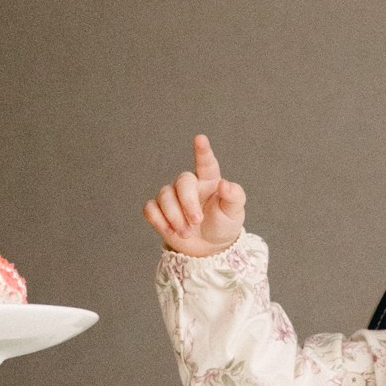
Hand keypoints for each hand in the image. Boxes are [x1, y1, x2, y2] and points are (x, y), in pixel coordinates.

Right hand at [144, 134, 245, 256]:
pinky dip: (159, 221)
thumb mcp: (235, 213)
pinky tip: (171, 231)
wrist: (208, 247)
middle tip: (197, 221)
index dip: (203, 150)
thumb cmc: (223, 225)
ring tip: (187, 233)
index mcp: (209, 180)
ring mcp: (173, 197)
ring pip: (164, 197)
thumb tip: (224, 184)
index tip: (200, 138)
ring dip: (175, 218)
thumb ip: (234, 196)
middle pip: (182, 183)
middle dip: (188, 204)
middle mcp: (190, 185)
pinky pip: (150, 209)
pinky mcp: (160, 211)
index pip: (206, 162)